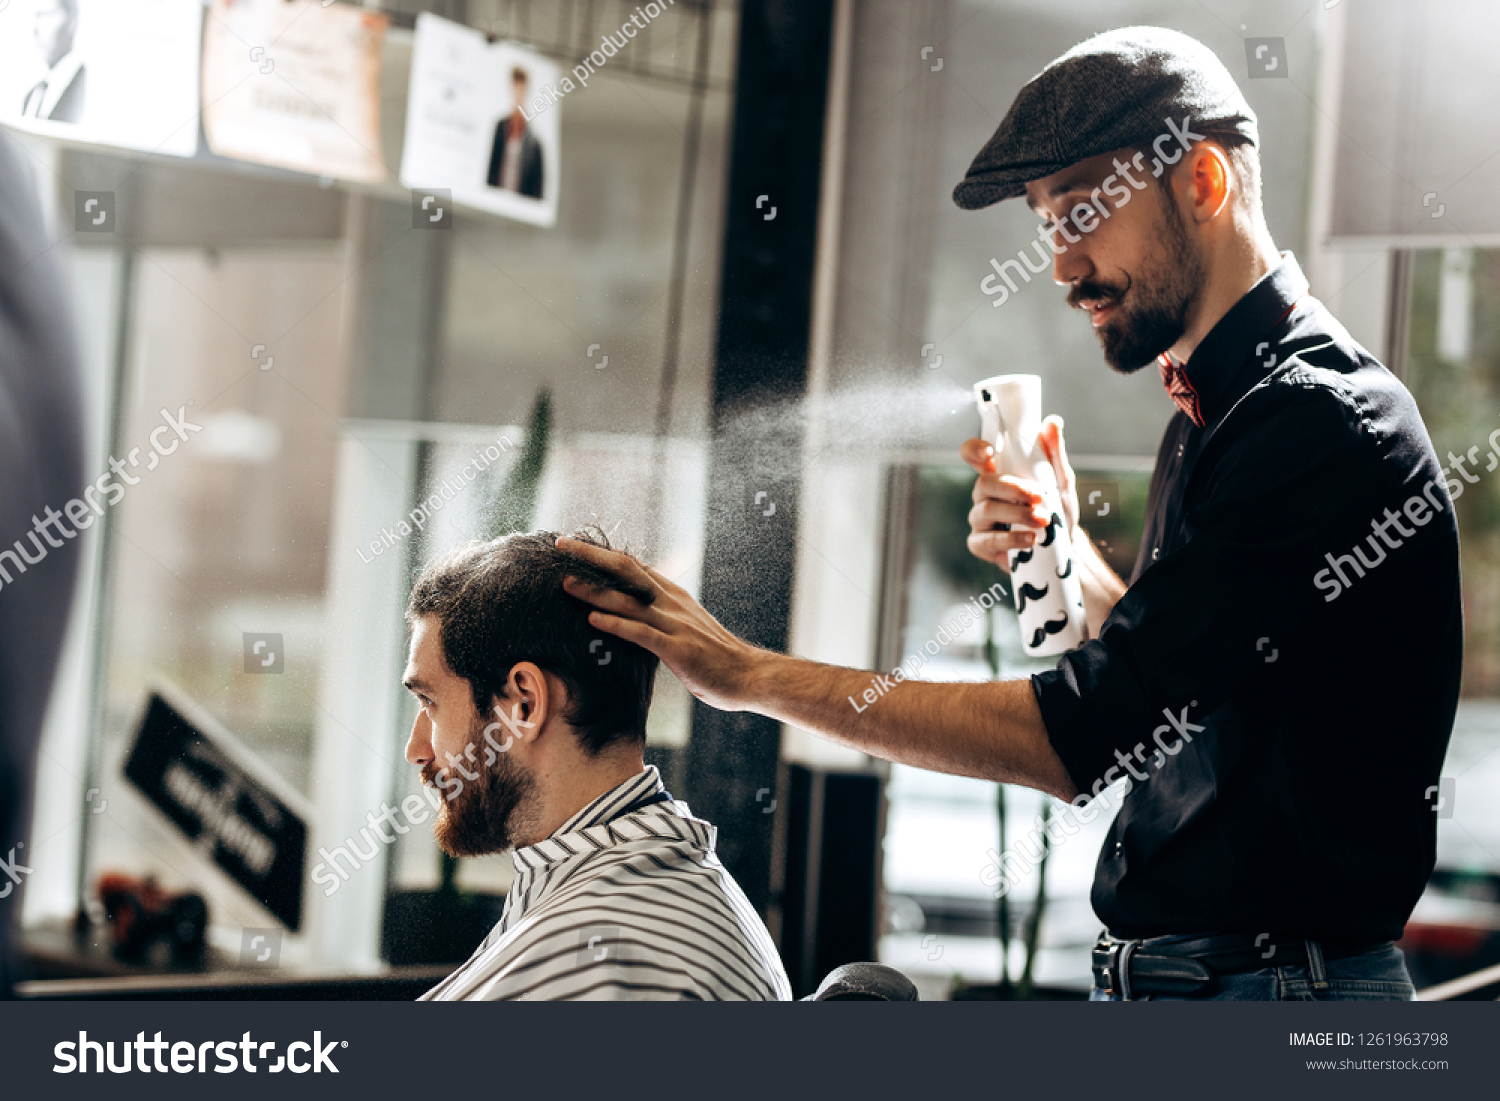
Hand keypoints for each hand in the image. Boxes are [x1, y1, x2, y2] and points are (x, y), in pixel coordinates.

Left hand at [556, 536, 758, 711]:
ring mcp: (676, 624)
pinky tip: (593, 620)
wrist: (750, 675)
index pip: (633, 567)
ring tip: (565, 583)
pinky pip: (642, 633)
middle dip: (592, 557)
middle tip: (561, 545)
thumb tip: (636, 615)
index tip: (574, 545)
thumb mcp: (686, 629)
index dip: (602, 554)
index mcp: (673, 596)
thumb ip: (662, 618)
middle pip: (626, 571)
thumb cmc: (716, 658)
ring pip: (629, 600)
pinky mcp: (678, 649)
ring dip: (595, 590)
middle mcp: (672, 603)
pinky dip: (616, 624)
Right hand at [961, 415, 1078, 568]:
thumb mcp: (1062, 482)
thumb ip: (1055, 454)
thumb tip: (1053, 421)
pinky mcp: (981, 545)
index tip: (989, 452)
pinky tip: (1029, 542)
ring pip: (986, 510)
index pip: (974, 455)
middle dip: (1012, 489)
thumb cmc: (1057, 512)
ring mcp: (980, 521)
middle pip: (983, 483)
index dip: (974, 449)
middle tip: (1039, 497)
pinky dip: (1010, 540)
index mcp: (998, 474)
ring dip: (1017, 515)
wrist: (1065, 551)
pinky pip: (987, 540)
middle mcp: (984, 495)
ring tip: (1043, 522)